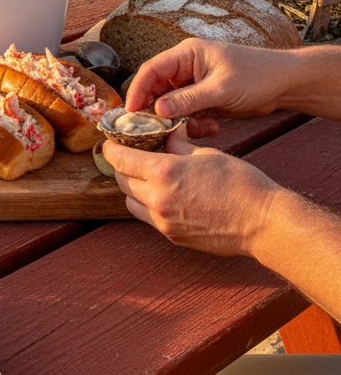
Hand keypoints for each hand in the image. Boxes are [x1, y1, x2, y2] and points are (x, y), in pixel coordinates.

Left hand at [103, 129, 279, 255]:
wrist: (264, 223)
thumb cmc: (241, 184)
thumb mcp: (207, 154)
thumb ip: (179, 147)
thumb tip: (166, 138)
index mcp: (164, 173)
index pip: (121, 159)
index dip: (112, 149)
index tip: (110, 143)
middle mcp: (157, 199)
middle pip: (122, 182)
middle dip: (122, 167)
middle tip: (129, 157)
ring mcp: (163, 221)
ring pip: (131, 202)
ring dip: (132, 188)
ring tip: (146, 177)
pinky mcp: (172, 236)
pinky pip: (147, 218)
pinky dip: (147, 205)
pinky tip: (163, 195)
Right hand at [125, 39, 291, 136]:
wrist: (286, 83)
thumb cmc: (257, 75)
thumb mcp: (221, 89)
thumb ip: (188, 100)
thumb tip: (158, 111)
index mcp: (186, 54)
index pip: (151, 70)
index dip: (138, 91)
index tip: (130, 112)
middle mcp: (185, 68)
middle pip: (157, 89)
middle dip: (158, 110)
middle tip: (154, 130)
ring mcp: (193, 84)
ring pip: (171, 105)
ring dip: (180, 120)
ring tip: (197, 129)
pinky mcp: (202, 98)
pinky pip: (187, 113)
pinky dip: (194, 124)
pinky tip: (211, 128)